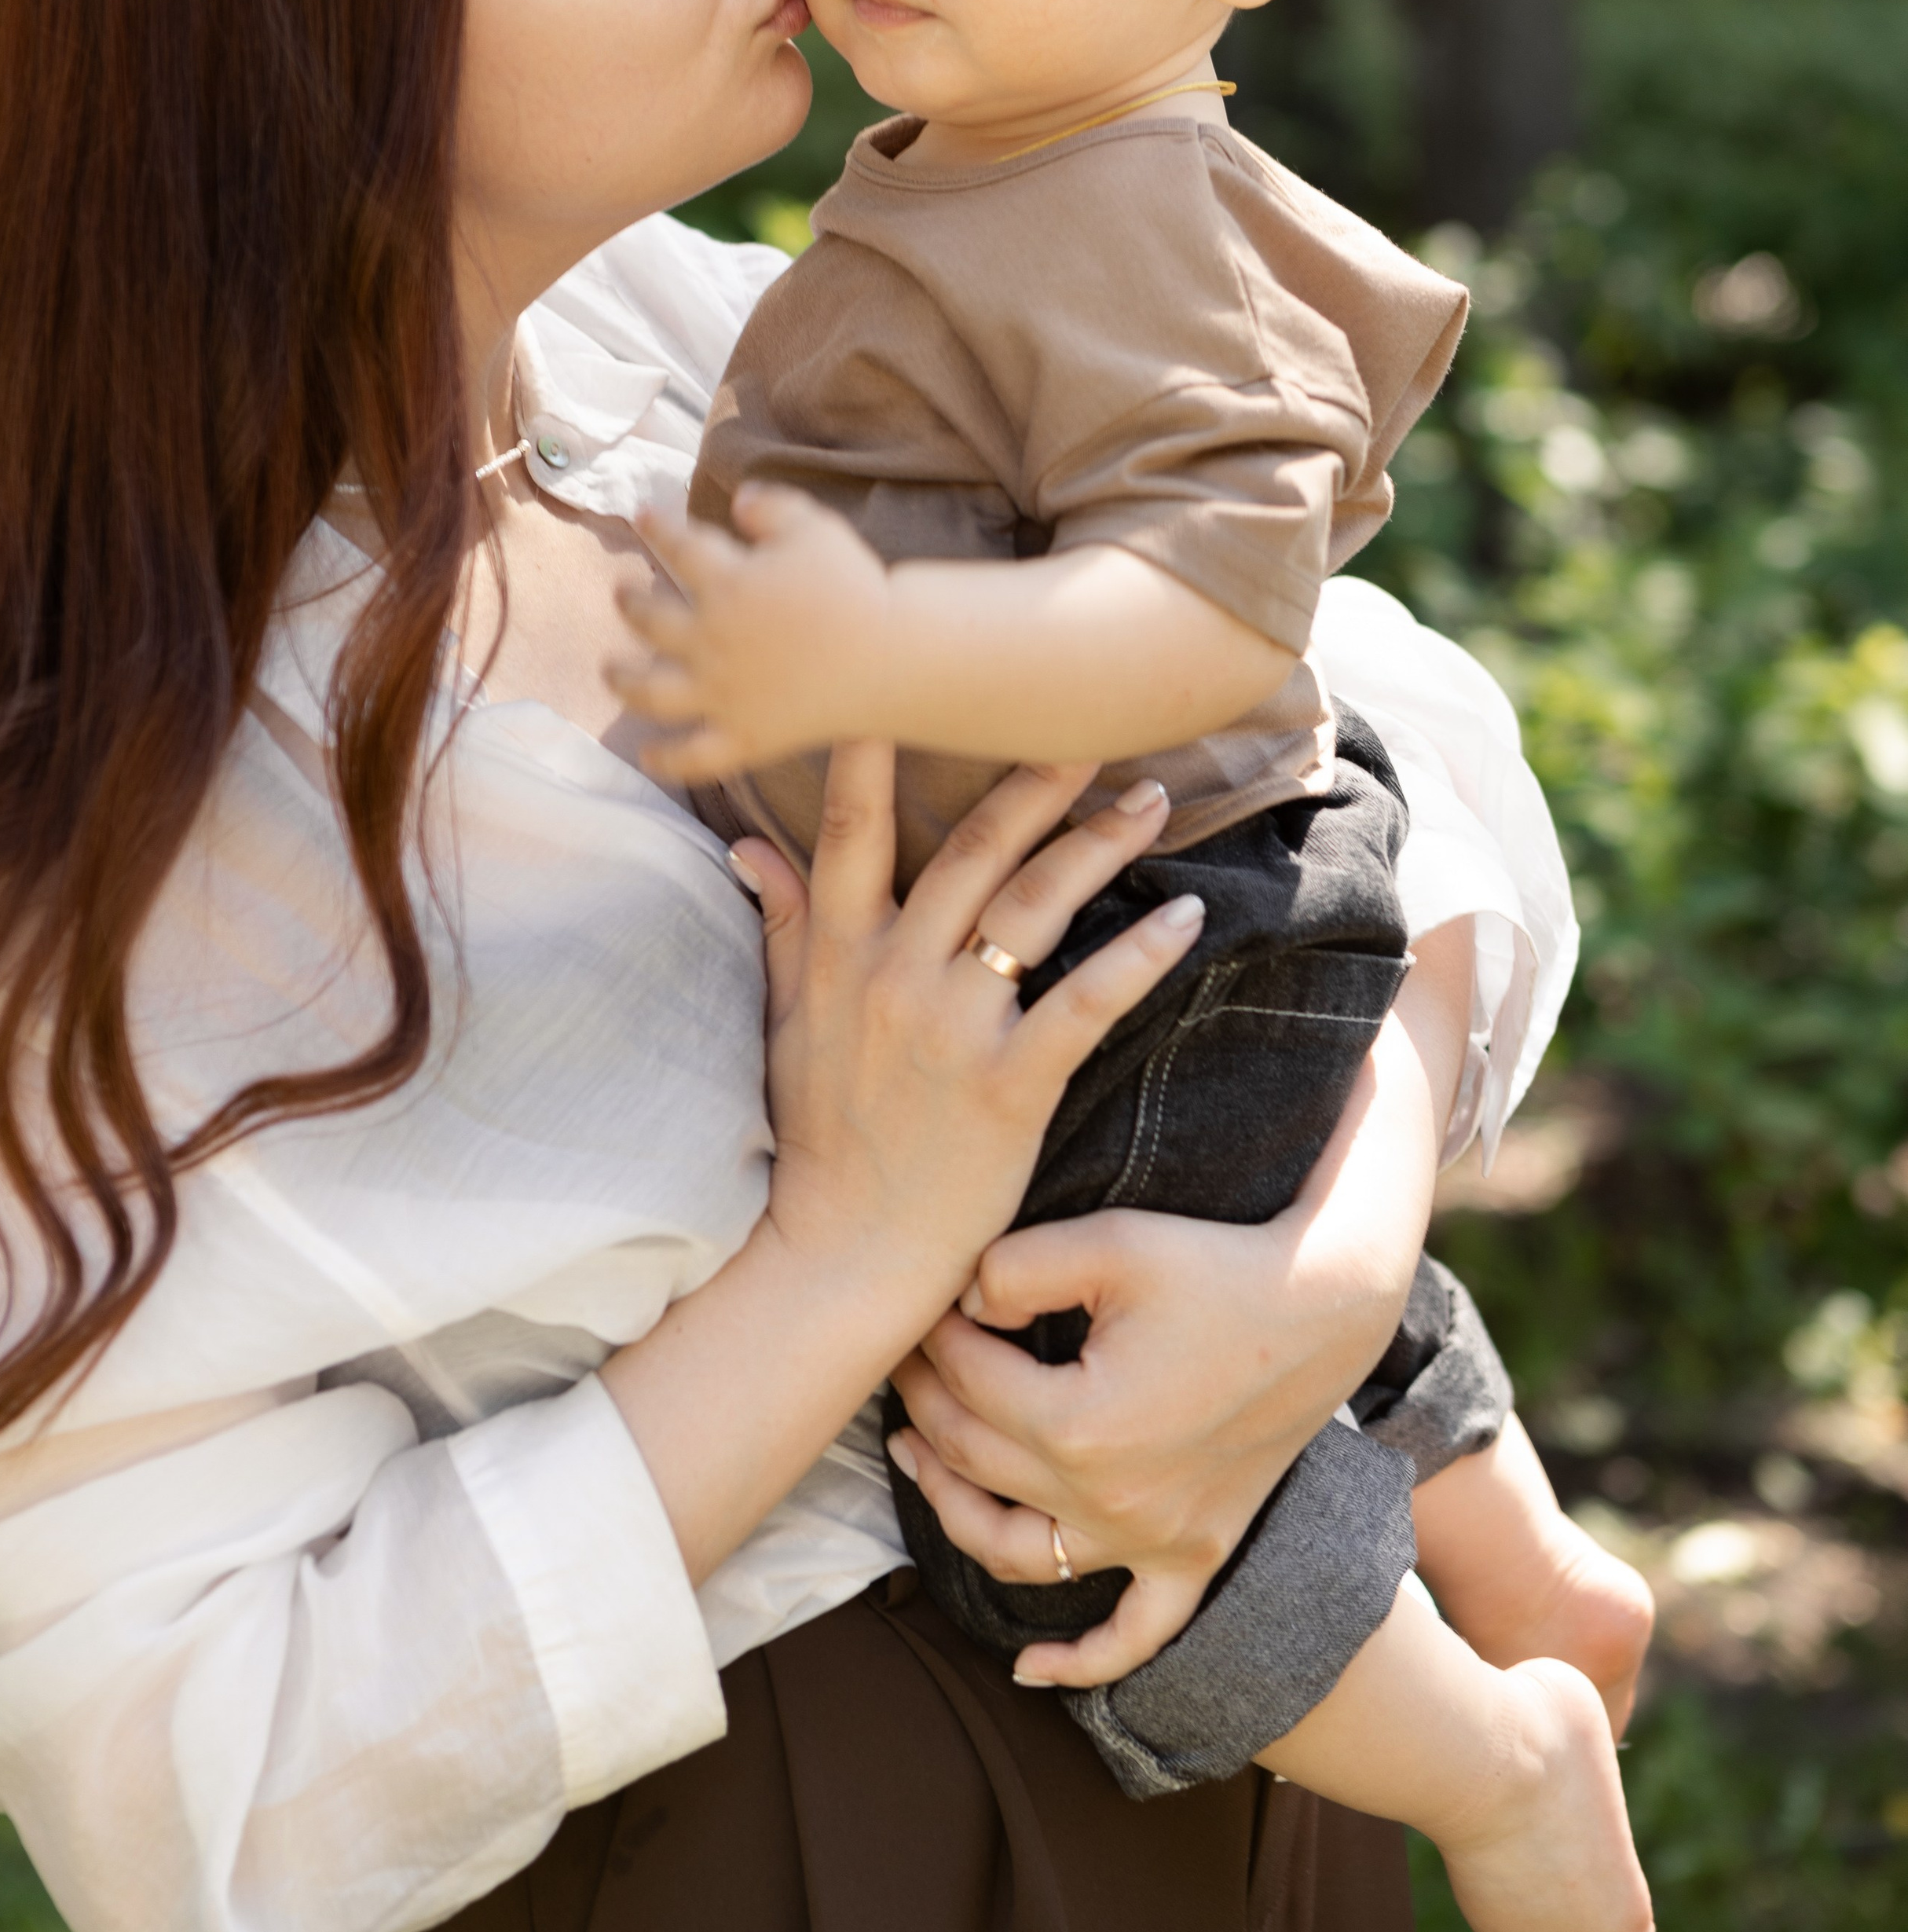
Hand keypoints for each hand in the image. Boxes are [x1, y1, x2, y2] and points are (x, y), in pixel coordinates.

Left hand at [611, 483, 889, 782]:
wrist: (892, 655)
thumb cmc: (855, 586)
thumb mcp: (813, 526)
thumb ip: (770, 506)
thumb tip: (738, 500)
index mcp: (727, 583)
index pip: (678, 548)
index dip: (658, 528)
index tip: (644, 517)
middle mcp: (712, 638)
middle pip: (651, 620)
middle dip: (630, 604)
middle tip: (622, 596)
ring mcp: (724, 693)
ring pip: (652, 692)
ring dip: (624, 680)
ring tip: (611, 672)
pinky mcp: (746, 736)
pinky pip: (695, 757)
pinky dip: (668, 760)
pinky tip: (648, 756)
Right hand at [742, 746, 1198, 1311]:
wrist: (840, 1252)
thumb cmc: (816, 1136)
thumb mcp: (783, 1024)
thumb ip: (779, 928)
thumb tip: (743, 846)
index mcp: (838, 955)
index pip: (851, 829)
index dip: (877, 750)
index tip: (915, 679)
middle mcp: (894, 977)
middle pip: (969, 850)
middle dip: (1031, 779)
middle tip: (1086, 720)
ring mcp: (952, 1029)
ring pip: (1033, 908)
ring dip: (1096, 845)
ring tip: (1148, 797)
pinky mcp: (1010, 1084)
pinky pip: (1086, 1002)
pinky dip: (1140, 956)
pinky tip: (1186, 917)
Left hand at [887, 923, 1474, 1684]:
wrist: (1327, 1305)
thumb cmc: (1217, 1264)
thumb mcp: (1112, 1241)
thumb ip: (1015, 1267)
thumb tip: (958, 1302)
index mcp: (1081, 1423)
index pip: (966, 1381)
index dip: (933, 1337)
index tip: (924, 1305)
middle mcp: (1110, 1501)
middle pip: (975, 1458)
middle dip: (925, 1401)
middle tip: (905, 1359)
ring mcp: (1154, 1541)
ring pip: (1015, 1554)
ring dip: (950, 1509)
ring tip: (915, 1454)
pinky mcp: (1194, 1556)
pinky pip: (1133, 1637)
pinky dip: (1079, 1662)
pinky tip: (1027, 1670)